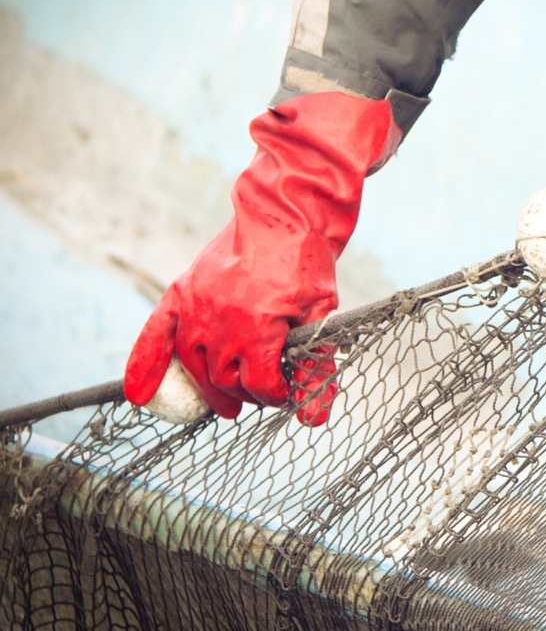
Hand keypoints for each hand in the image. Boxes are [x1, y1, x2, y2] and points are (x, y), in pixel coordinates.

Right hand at [123, 92, 399, 424]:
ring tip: (226, 401)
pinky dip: (143, 364)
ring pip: (194, 365)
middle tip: (257, 398)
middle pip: (224, 380)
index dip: (274, 396)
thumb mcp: (322, 313)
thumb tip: (314, 418)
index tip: (284, 394)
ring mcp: (196, 306)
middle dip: (244, 394)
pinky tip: (138, 394)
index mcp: (258, 328)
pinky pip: (155, 334)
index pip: (259, 385)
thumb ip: (316, 364)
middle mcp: (220, 321)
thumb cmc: (308, 262)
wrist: (286, 213)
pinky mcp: (183, 290)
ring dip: (208, 387)